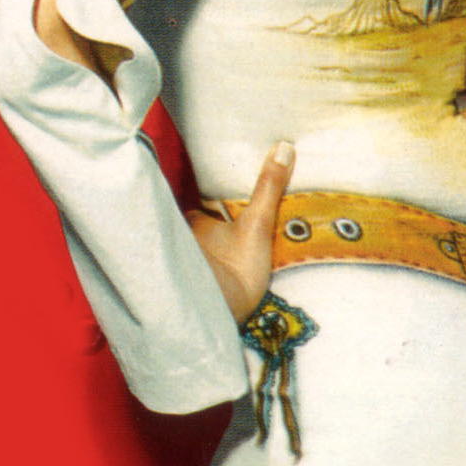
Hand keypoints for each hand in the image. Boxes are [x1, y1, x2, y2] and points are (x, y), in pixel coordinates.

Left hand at [187, 142, 294, 323]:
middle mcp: (182, 241)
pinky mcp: (193, 292)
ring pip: (196, 252)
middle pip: (194, 230)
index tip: (219, 201)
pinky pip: (199, 275)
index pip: (196, 206)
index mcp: (194, 220)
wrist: (218, 319)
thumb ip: (268, 187)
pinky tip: (221, 278)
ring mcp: (186, 268)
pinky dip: (206, 274)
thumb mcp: (257, 224)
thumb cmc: (234, 268)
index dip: (206, 204)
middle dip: (208, 230)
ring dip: (207, 253)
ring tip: (227, 253)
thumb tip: (283, 146)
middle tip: (228, 226)